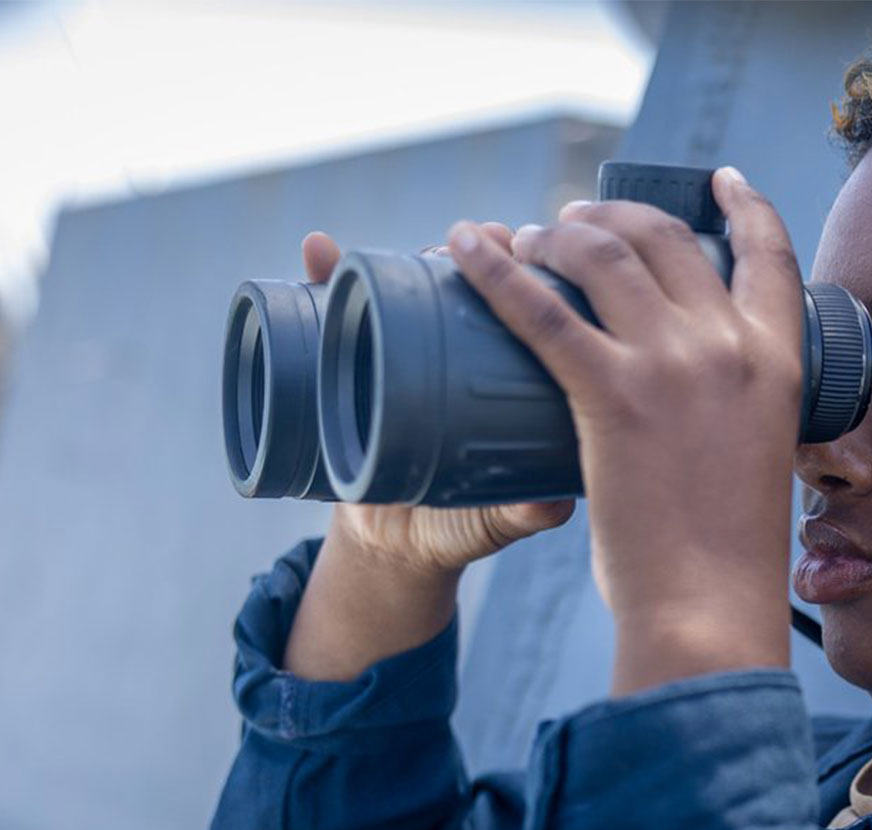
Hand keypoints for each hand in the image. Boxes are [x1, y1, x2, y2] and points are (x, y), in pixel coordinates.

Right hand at [302, 230, 575, 576]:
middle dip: (483, 249)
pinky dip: (320, 277)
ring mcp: (402, 353)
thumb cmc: (457, 525)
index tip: (527, 255)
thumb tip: (554, 503)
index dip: (530, 274)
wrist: (392, 547)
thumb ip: (525, 513)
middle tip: (490, 239)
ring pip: (406, 285)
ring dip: (411, 250)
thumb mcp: (494, 519)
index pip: (526, 308)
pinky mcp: (348, 364)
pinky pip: (331, 315)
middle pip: (474, 281)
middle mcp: (457, 354)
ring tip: (425, 245)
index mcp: (503, 379)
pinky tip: (317, 250)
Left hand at [444, 169, 800, 692]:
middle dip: (612, 217)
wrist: (709, 609)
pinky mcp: (613, 393)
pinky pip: (541, 312)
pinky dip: (497, 271)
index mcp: (778, 364)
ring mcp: (674, 364)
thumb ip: (729, 424)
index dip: (745, 206)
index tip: (720, 181)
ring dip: (555, 234)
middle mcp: (731, 347)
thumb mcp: (753, 465)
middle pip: (666, 238)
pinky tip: (469, 248)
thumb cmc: (727, 559)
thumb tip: (681, 415)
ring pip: (604, 255)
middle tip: (572, 226)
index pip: (770, 257)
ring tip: (521, 241)